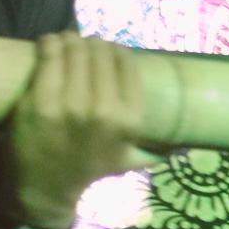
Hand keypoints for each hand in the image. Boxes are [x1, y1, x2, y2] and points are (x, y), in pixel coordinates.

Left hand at [7, 33, 147, 228]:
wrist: (47, 189)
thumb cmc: (89, 169)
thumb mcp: (129, 160)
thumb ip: (156, 149)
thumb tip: (189, 146)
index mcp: (129, 120)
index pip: (127, 65)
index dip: (118, 50)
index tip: (109, 49)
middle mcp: (104, 110)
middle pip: (100, 54)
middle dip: (94, 43)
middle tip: (86, 43)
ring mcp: (69, 105)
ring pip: (75, 52)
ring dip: (72, 39)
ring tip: (68, 39)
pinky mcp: (39, 102)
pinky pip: (49, 59)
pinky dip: (50, 44)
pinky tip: (51, 42)